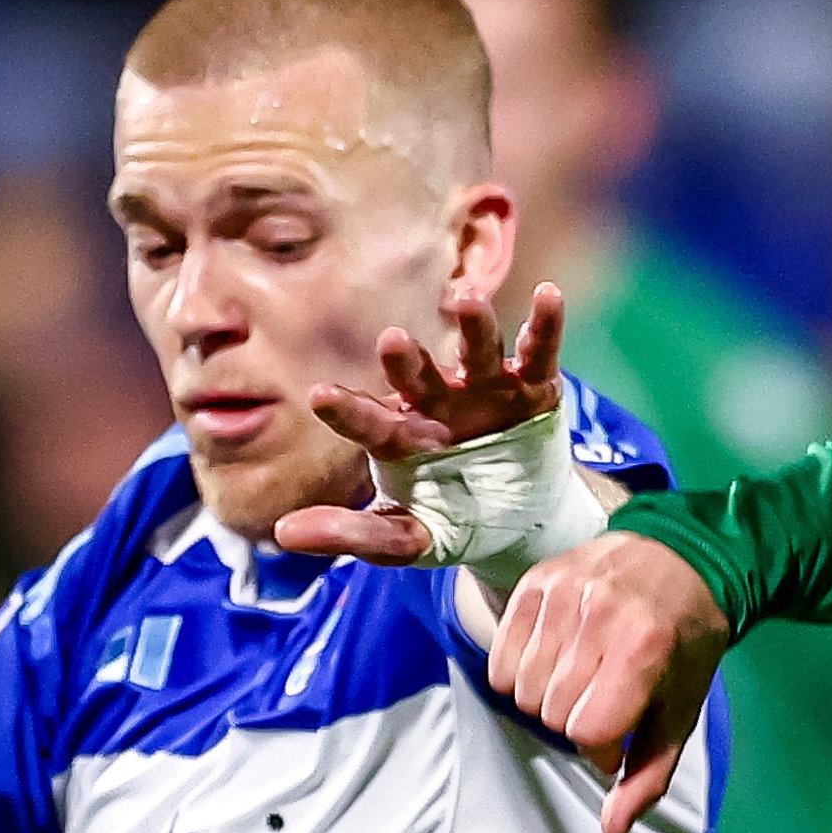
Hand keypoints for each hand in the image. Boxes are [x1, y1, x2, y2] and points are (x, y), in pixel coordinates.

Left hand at [277, 284, 567, 564]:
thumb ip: (353, 533)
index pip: (368, 422)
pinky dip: (544, 324)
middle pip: (418, 375)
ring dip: (474, 325)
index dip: (347, 410)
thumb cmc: (453, 521)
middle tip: (392, 341)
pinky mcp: (532, 388)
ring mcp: (485, 390)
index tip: (320, 397)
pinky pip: (537, 352)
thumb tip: (283, 533)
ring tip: (467, 299)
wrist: (521, 523)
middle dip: (407, 360)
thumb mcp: (405, 537)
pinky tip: (548, 294)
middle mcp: (437, 402)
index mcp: (400, 435)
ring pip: (477, 352)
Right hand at [489, 528, 730, 832]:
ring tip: (582, 680)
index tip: (622, 732)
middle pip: (553, 712)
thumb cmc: (683, 648)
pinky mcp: (535, 582)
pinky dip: (521, 676)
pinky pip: (501, 661)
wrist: (679, 561)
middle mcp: (600, 613)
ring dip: (548, 701)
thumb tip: (613, 831)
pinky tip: (555, 663)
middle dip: (577, 723)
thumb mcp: (680, 714)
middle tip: (603, 702)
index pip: (587, 730)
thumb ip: (647, 777)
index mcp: (644, 647)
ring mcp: (563, 592)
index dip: (601, 747)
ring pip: (523, 690)